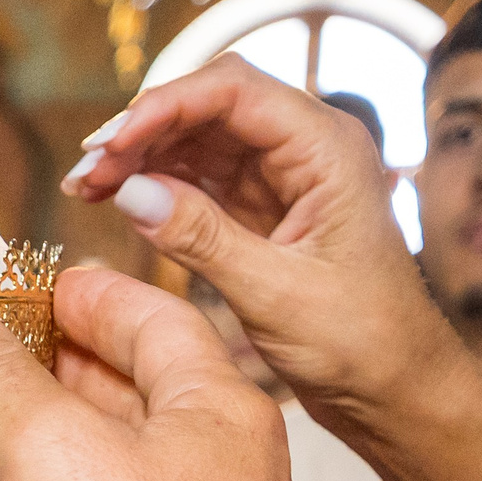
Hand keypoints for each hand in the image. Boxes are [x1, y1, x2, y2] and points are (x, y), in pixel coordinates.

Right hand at [0, 267, 299, 480]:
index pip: (154, 316)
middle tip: (5, 352)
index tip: (33, 289)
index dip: (88, 296)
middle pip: (150, 386)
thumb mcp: (48, 452)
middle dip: (75, 365)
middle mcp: (237, 461)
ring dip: (78, 435)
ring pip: (144, 456)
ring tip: (10, 426)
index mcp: (221, 404)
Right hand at [61, 54, 462, 426]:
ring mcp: (283, 177)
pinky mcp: (262, 209)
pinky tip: (115, 201)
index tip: (109, 145)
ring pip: (197, 140)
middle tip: (85, 171)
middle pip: (209, 106)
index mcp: (328, 151)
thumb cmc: (362, 343)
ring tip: (85, 188)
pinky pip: (199, 179)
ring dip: (140, 157)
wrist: (396, 388)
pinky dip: (155, 186)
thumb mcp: (275, 293)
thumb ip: (202, 239)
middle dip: (142, 131)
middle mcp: (307, 150)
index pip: (234, 92)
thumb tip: (129, 192)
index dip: (163, 108)